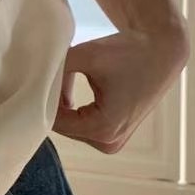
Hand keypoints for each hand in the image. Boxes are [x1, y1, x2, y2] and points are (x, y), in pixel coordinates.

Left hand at [53, 24, 189, 152]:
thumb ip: (55, 69)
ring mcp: (112, 143)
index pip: (55, 121)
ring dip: (63, 106)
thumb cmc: (126, 50)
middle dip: (53, 103)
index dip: (44, 98)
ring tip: (65, 78)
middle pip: (62, 127)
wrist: (161, 51)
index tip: (40, 77)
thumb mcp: (85, 55)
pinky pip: (81, 125)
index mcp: (103, 128)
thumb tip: (32, 82)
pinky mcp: (114, 137)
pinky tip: (71, 88)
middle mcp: (109, 142)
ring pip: (70, 126)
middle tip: (51, 75)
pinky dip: (74, 109)